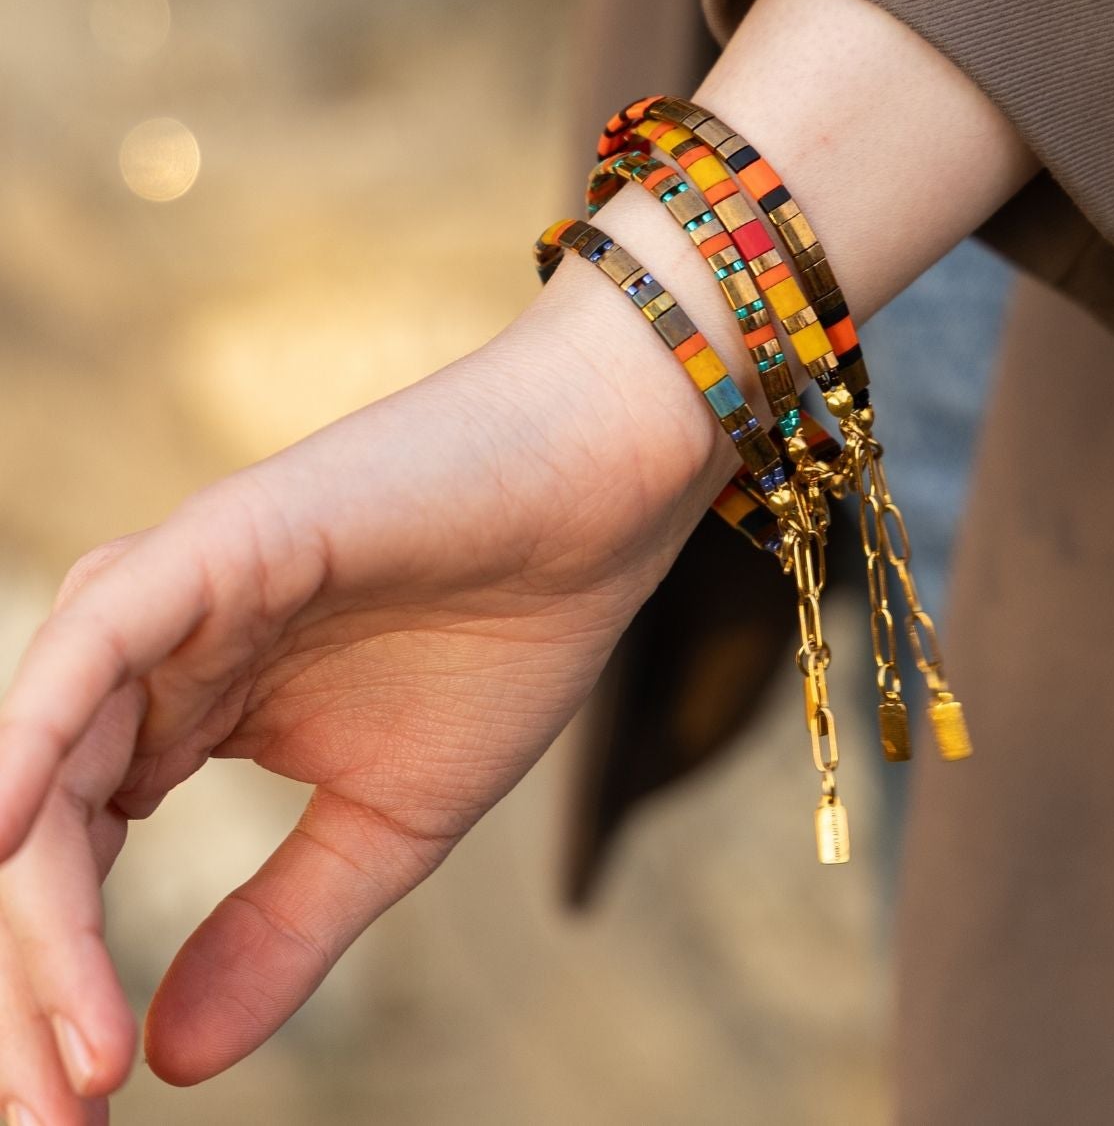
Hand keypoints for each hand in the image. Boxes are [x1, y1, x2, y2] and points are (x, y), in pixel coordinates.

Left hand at [0, 0, 1031, 1120]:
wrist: (605, 494)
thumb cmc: (514, 632)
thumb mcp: (391, 823)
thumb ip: (277, 927)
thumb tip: (167, 1062)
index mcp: (181, 717)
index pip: (67, 869)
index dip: (59, 997)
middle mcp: (150, 659)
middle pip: (31, 835)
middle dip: (30, 987)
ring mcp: (176, 596)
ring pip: (42, 765)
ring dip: (31, 916)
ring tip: (56, 1066)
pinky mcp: (218, 543)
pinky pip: (93, 651)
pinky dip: (28, 745)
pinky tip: (0, 845)